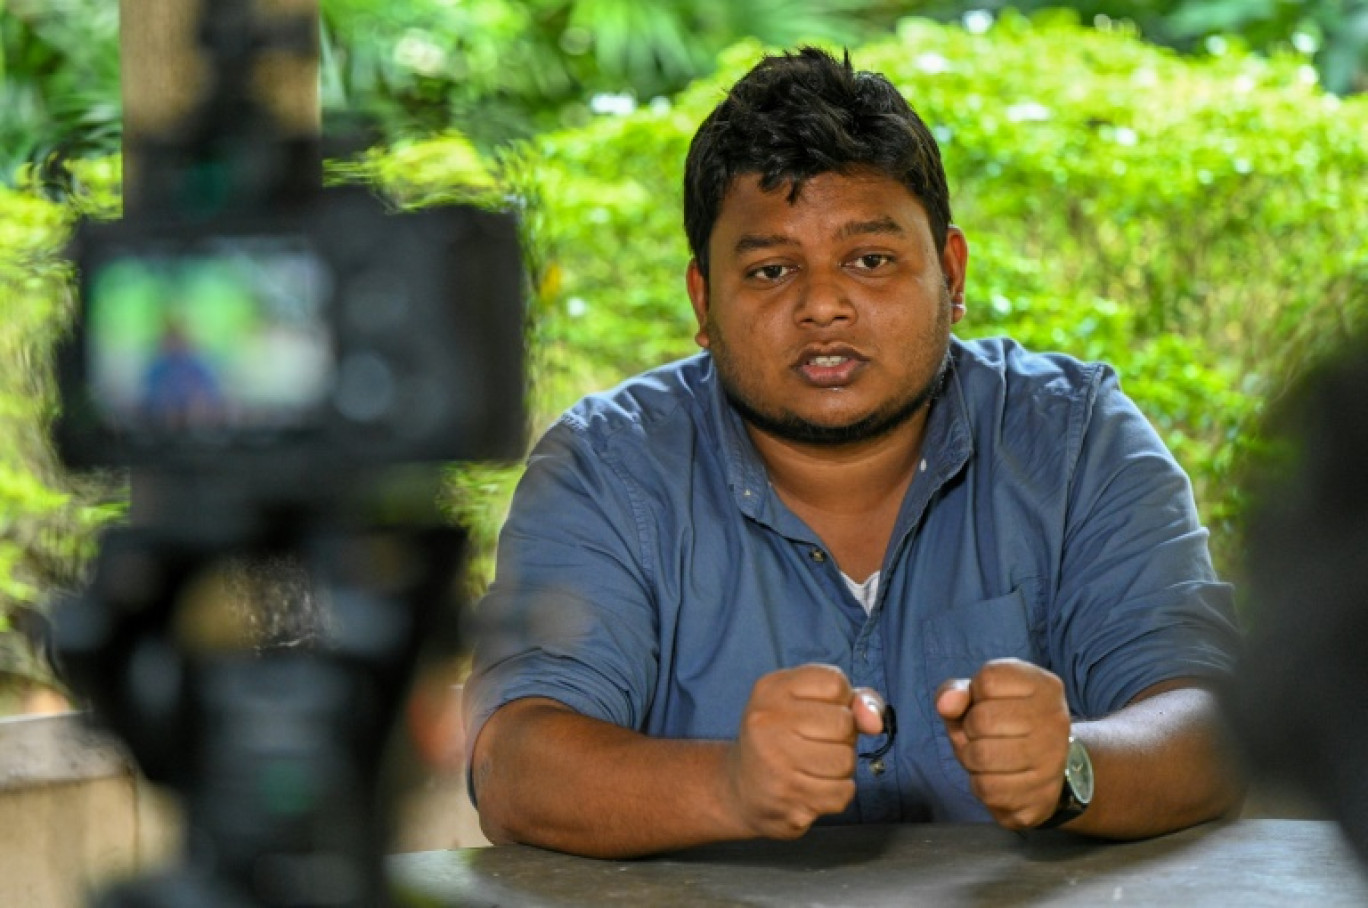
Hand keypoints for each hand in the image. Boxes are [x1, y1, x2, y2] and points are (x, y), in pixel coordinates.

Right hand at [725, 664, 884, 839]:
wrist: (739, 789)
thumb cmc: (783, 738)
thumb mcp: (807, 703)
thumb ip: (852, 701)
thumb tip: (875, 722)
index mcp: (771, 689)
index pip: (835, 683)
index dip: (840, 700)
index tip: (819, 712)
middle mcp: (767, 722)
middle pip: (844, 723)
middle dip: (842, 737)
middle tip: (816, 744)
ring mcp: (775, 762)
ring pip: (846, 761)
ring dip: (840, 768)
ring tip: (814, 767)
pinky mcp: (787, 799)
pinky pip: (842, 794)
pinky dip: (836, 793)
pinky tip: (812, 788)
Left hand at [935, 658, 1071, 828]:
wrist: (1045, 771)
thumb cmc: (1003, 724)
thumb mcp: (977, 698)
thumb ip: (955, 693)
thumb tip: (946, 705)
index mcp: (1044, 686)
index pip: (988, 680)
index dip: (975, 695)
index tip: (989, 704)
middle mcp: (1055, 719)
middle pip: (982, 720)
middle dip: (969, 730)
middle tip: (983, 736)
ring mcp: (1053, 760)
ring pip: (982, 756)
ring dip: (971, 759)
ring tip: (986, 756)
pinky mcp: (1043, 796)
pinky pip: (987, 789)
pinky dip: (979, 784)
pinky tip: (996, 777)